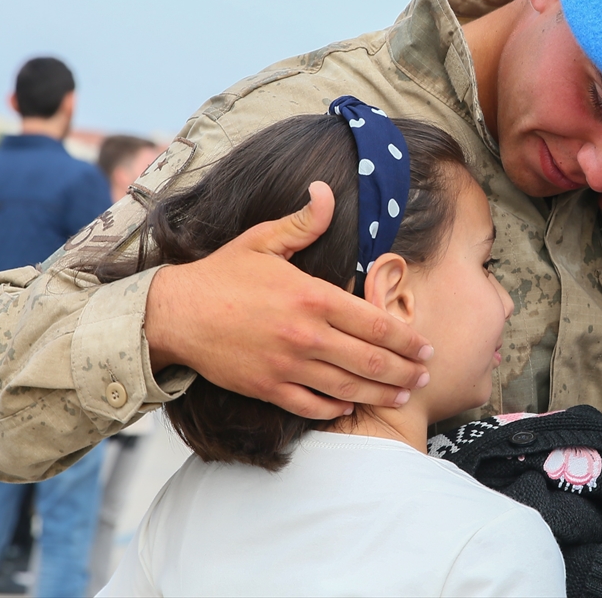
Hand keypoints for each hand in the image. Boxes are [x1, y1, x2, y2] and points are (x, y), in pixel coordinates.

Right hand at [144, 181, 432, 418]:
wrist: (175, 313)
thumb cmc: (222, 274)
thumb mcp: (264, 239)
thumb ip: (304, 222)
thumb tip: (325, 191)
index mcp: (313, 297)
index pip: (375, 323)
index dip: (407, 339)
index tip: (426, 347)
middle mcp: (306, 335)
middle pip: (370, 360)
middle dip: (404, 371)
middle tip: (426, 377)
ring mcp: (287, 365)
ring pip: (347, 388)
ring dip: (381, 395)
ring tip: (404, 397)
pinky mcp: (267, 388)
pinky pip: (311, 405)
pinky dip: (335, 409)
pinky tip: (352, 407)